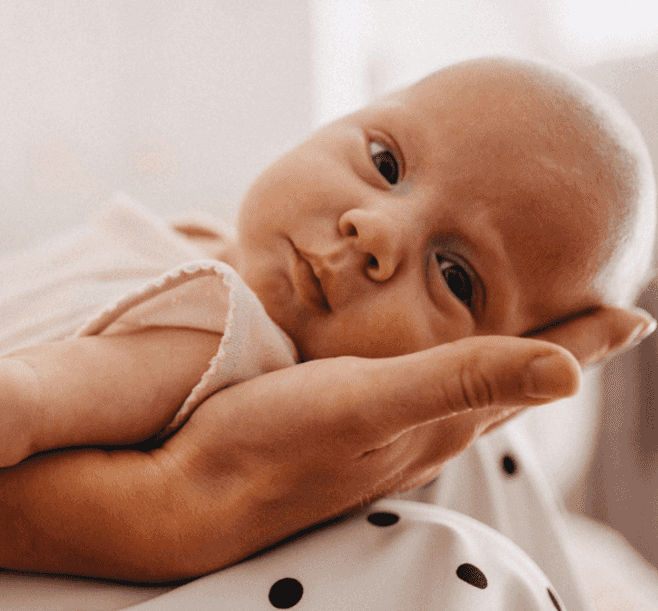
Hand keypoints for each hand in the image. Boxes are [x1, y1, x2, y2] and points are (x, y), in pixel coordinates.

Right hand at [152, 305, 653, 571]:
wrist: (190, 494)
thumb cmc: (271, 443)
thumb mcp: (366, 403)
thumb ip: (457, 380)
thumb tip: (570, 372)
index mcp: (437, 420)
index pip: (532, 372)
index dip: (584, 340)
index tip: (637, 312)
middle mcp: (417, 431)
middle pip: (505, 382)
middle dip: (551, 346)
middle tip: (591, 310)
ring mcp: (377, 436)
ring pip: (457, 389)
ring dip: (494, 354)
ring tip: (515, 324)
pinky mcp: (336, 430)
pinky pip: (407, 390)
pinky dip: (432, 362)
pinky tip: (409, 354)